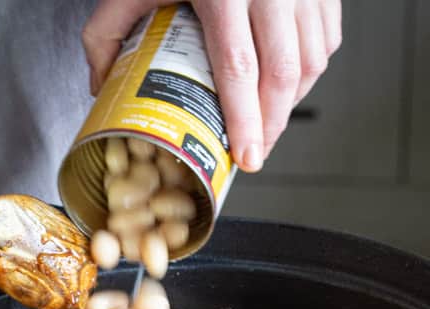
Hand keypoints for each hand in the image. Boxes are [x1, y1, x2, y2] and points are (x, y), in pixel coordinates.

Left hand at [83, 0, 341, 172]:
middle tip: (256, 152)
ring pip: (311, 61)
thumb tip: (102, 85)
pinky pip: (327, 39)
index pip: (239, 68)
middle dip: (271, 125)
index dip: (245, 121)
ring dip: (291, 102)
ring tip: (268, 123)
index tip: (247, 157)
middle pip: (282, 74)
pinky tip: (288, 84)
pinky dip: (309, 71)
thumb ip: (108, 30)